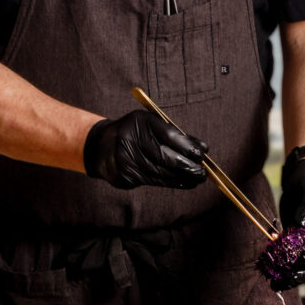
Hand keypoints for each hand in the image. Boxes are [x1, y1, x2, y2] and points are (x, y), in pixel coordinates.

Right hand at [84, 111, 207, 189]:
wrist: (103, 146)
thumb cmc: (136, 133)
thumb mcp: (152, 126)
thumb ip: (176, 135)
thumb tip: (202, 149)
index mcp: (140, 121)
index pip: (168, 135)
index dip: (187, 146)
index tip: (202, 154)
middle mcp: (130, 138)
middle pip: (164, 156)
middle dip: (186, 166)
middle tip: (202, 172)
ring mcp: (125, 158)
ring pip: (160, 172)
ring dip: (182, 178)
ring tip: (197, 179)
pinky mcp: (124, 175)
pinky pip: (153, 180)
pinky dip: (171, 182)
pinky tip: (184, 182)